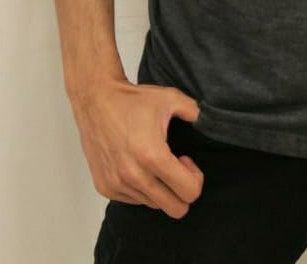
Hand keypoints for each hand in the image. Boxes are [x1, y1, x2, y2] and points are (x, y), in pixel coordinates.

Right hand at [72, 79, 204, 217]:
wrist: (96, 99)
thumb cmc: (132, 100)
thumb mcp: (171, 98)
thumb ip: (196, 112)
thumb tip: (210, 122)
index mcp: (153, 157)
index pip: (189, 192)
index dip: (195, 178)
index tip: (186, 160)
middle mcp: (134, 176)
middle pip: (175, 208)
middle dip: (182, 191)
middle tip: (175, 167)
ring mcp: (118, 184)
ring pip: (154, 204)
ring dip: (160, 188)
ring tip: (154, 162)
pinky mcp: (105, 187)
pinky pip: (134, 200)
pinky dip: (142, 188)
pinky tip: (138, 165)